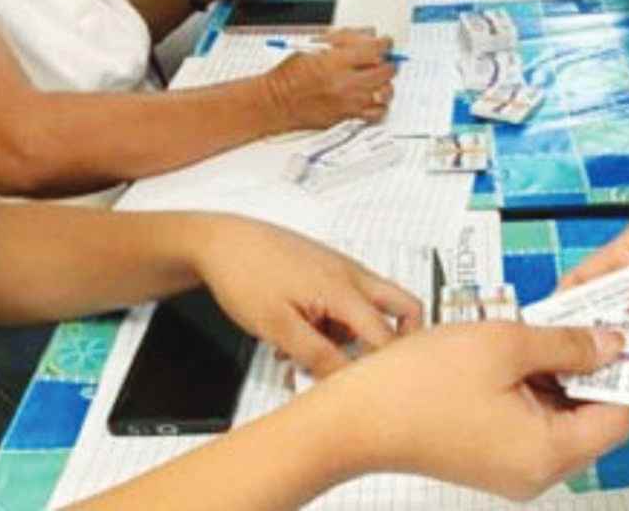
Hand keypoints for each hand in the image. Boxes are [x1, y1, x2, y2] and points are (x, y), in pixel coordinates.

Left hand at [196, 217, 423, 376]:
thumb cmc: (244, 272)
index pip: (384, 335)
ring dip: (362, 332)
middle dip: (404, 338)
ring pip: (377, 304)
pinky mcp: (329, 268)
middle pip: (406, 307)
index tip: (370, 388)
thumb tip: (343, 379)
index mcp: (344, 289)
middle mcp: (352, 275)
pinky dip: (341, 320)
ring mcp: (342, 269)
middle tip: (384, 365)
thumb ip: (315, 354)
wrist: (222, 241)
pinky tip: (309, 334)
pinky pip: (351, 298)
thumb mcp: (276, 326)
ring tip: (324, 351)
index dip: (381, 366)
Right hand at [263, 30, 396, 130]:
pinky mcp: (348, 117)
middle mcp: (345, 84)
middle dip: (387, 63)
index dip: (384, 43)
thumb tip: (367, 34)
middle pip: (385, 71)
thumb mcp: (312, 48)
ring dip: (385, 83)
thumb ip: (343, 39)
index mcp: (335, 63)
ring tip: (379, 80)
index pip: (374, 50)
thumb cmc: (289, 76)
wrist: (276, 103)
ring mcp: (349, 103)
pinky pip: (376, 113)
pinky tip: (373, 98)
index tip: (385, 42)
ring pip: (384, 93)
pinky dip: (379, 105)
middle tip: (384, 60)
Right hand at [322, 323, 628, 499]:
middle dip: (586, 371)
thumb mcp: (506, 345)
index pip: (619, 419)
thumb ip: (568, 344)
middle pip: (591, 420)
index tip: (615, 335)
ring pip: (560, 418)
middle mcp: (537, 472)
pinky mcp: (491, 459)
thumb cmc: (422, 383)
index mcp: (548, 453)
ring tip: (528, 338)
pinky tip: (508, 358)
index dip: (621, 375)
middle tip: (571, 326)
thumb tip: (613, 345)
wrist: (353, 416)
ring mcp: (513, 469)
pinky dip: (529, 390)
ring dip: (554, 376)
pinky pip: (531, 423)